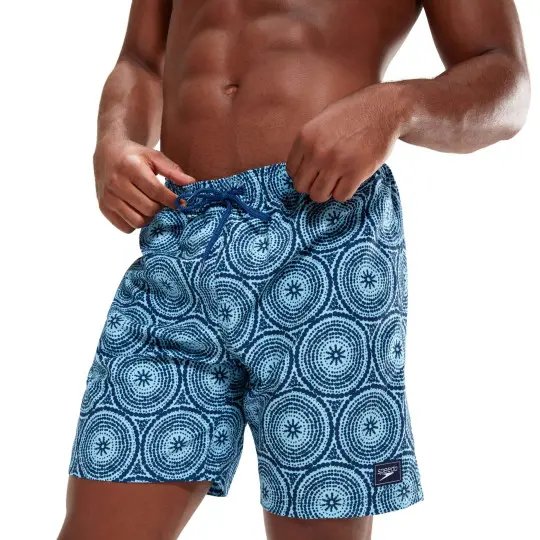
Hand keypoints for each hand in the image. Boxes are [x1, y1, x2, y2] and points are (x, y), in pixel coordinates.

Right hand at [93, 138, 195, 232]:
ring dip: (149, 218)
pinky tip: (137, 210)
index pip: (156, 191)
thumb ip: (173, 171)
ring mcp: (108, 197)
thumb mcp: (155, 157)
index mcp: (130, 167)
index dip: (173, 200)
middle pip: (149, 209)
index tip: (183, 203)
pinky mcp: (103, 208)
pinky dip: (136, 223)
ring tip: (150, 206)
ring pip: (138, 221)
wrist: (108, 154)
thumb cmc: (135, 156)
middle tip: (162, 202)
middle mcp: (116, 183)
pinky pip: (126, 227)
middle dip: (161, 208)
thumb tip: (192, 184)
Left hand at [286, 83, 406, 201]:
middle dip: (312, 185)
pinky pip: (340, 196)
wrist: (384, 109)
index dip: (302, 174)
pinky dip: (344, 192)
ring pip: (319, 195)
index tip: (313, 172)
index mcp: (306, 137)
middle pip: (301, 187)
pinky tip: (349, 180)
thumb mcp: (321, 121)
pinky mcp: (356, 173)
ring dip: (327, 192)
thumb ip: (309, 144)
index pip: (291, 171)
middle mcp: (318, 151)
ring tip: (336, 181)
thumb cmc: (352, 115)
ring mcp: (336, 163)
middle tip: (324, 179)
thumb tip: (299, 170)